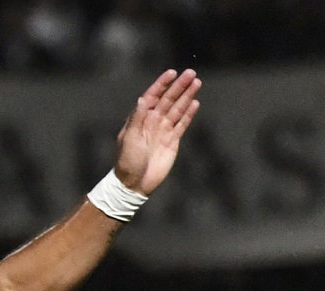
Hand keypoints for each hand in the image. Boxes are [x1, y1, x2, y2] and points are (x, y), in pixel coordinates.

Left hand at [114, 68, 200, 194]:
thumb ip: (138, 118)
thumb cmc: (127, 161)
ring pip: (177, 109)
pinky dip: (188, 114)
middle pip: (168, 99)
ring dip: (186, 96)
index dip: (161, 84)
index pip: (152, 96)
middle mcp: (152, 122)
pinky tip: (195, 103)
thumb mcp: (130, 138)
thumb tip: (143, 99)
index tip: (172, 73)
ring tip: (196, 82)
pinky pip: (182, 124)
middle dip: (179, 86)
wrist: (135, 183)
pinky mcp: (172, 141)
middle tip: (191, 73)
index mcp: (140, 119)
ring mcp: (163, 131)